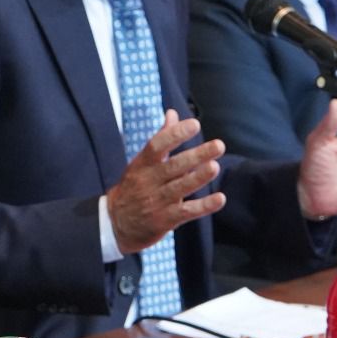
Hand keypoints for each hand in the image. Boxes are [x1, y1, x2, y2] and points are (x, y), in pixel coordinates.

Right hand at [107, 109, 225, 253]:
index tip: (194, 124)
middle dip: (196, 155)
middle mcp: (149, 181)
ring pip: (180, 188)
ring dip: (199, 178)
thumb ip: (161, 138)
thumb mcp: (141, 163)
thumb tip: (172, 113)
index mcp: (143, 164)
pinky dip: (204, 206)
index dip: (175, 134)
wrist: (116, 224)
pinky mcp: (165, 220)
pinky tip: (220, 199)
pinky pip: (186, 212)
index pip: (157, 145)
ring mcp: (157, 202)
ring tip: (215, 166)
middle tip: (218, 146)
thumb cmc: (134, 187)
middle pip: (173, 166)